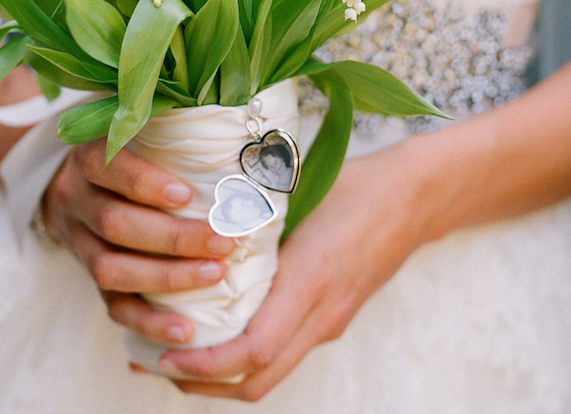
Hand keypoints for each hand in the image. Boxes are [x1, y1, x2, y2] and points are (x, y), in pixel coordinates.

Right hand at [41, 138, 236, 344]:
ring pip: (110, 268)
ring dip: (166, 277)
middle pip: (113, 223)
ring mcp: (78, 241)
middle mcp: (76, 199)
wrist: (73, 185)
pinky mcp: (88, 276)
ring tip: (214, 275)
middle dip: (172, 237)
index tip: (187, 195)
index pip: (106, 166)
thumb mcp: (136, 135)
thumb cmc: (126, 154)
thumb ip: (171, 135)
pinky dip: (149, 321)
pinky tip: (186, 330)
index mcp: (88, 158)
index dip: (143, 182)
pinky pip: (113, 306)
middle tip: (223, 242)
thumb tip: (243, 143)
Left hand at [155, 144, 437, 399]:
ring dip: (222, 377)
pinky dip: (246, 357)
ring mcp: (330, 322)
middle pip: (258, 380)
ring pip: (271, 373)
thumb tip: (193, 222)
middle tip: (155, 362)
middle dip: (202, 384)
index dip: (205, 365)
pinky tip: (220, 332)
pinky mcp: (333, 318)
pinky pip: (285, 352)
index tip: (165, 358)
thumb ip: (252, 215)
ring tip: (177, 356)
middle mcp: (322, 314)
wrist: (415, 199)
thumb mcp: (299, 192)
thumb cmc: (355, 186)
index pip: (254, 349)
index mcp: (310, 280)